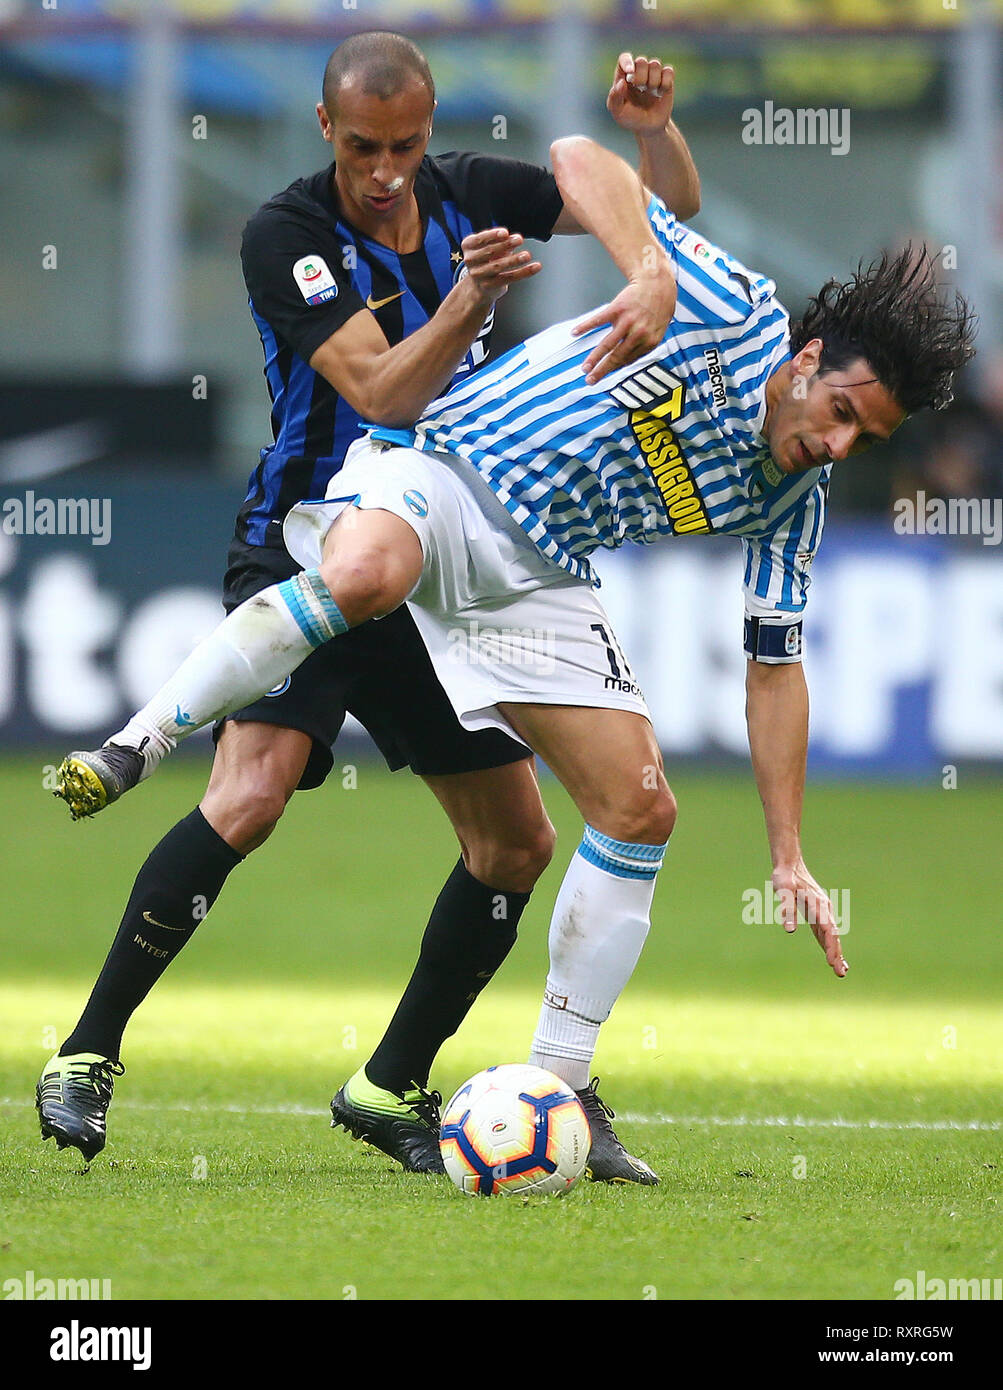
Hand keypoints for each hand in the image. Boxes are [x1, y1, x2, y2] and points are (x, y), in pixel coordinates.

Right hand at [459, 227, 540, 305]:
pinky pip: (509, 278)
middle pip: (489, 252)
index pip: (479, 239)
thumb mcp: (490, 246)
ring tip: (527, 255)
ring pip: (498, 266)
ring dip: (514, 260)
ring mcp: (478, 274)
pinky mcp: (490, 286)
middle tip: (519, 240)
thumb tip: (515, 238)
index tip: (505, 233)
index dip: (493, 236)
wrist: (479, 285)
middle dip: (505, 245)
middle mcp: (470, 260)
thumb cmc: (487, 259)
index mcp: (468, 246)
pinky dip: (524, 272)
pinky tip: (535, 267)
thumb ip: (501, 240)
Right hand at [572, 265, 675, 382]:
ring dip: (594, 358)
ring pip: (607, 344)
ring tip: (585, 368)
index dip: (615, 368)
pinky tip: (575, 332)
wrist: (657, 282)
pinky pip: (598, 320)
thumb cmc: (658, 307)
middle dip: (602, 371)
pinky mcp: (617, 308)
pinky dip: (585, 326)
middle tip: (590, 381)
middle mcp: (638, 333)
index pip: (629, 360)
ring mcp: (627, 321)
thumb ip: (644, 345)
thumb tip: (626, 362)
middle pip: (616, 356)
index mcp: (649, 342)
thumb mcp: (658, 330)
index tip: (604, 375)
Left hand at [607, 52, 674, 134]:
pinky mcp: (666, 78)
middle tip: (641, 90)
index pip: (624, 58)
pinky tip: (661, 93)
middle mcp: (638, 71)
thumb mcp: (618, 112)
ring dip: (653, 82)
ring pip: (655, 64)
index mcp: (623, 76)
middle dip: (641, 77)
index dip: (627, 62)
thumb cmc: (630, 119)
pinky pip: (668, 71)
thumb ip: (615, 98)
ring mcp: (652, 74)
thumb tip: (621, 82)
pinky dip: (665, 83)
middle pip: (641, 61)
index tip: (630, 72)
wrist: (649, 128)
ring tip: (651, 93)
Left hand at [772, 859, 847, 978]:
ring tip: (841, 970)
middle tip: (841, 973)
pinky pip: (824, 932)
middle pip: (833, 935)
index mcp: (818, 904)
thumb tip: (789, 930)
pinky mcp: (817, 913)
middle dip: (837, 954)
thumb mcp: (783, 891)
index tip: (832, 961)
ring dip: (835, 952)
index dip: (830, 946)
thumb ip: (787, 910)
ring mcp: (822, 911)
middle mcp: (824, 908)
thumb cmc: (784, 877)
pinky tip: (832, 957)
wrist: (790, 864)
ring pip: (831, 935)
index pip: (827, 929)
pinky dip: (829, 944)